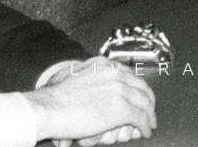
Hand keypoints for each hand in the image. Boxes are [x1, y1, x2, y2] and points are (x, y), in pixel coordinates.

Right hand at [26, 57, 155, 144]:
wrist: (48, 109)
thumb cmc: (52, 96)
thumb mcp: (70, 73)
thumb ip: (82, 71)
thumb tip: (79, 71)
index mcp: (104, 65)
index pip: (130, 75)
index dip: (136, 87)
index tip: (139, 95)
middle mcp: (116, 74)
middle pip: (142, 87)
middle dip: (148, 100)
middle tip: (149, 111)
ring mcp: (121, 91)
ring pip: (145, 102)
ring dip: (149, 115)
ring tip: (149, 124)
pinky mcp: (122, 109)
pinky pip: (140, 118)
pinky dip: (145, 126)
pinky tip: (145, 132)